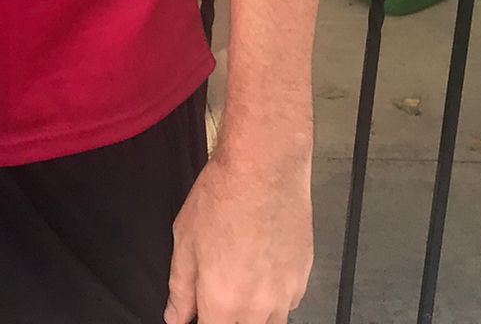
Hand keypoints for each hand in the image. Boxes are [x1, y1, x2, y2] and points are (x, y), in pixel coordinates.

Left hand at [164, 147, 311, 323]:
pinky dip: (272, 297)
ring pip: (269, 323)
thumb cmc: (222, 199)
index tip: (196, 313)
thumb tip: (176, 316)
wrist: (264, 170)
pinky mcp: (304, 279)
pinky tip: (260, 269)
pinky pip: (287, 304)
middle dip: (227, 317)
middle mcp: (258, 307)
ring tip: (239, 279)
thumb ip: (180, 288)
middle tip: (217, 292)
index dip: (199, 322)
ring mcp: (286, 295)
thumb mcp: (184, 242)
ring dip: (252, 313)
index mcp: (224, 302)